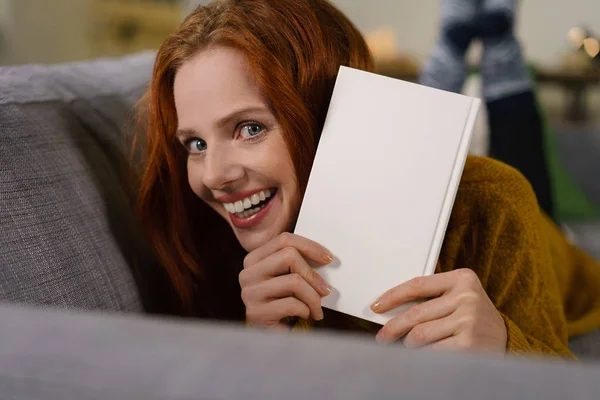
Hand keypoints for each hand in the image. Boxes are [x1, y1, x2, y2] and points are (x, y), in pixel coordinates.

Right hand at [239, 233, 332, 328]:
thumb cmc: (284, 303)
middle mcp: (247, 273)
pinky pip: (291, 304)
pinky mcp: (256, 313)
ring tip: (317, 308)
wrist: (271, 338)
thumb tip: (325, 255)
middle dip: (313, 274)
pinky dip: (305, 310)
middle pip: (289, 256)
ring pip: (293, 281)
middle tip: (325, 290)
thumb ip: (297, 262)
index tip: (328, 258)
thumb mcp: (287, 278)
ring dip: (313, 297)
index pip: (283, 240)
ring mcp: (249, 293)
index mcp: (253, 259)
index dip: (310, 246)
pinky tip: (306, 316)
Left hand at [371, 269, 506, 352]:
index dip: (392, 296)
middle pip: (415, 313)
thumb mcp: (457, 299)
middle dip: (393, 327)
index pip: (417, 285)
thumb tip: (389, 310)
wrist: (506, 341)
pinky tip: (424, 356)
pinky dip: (423, 356)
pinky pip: (431, 351)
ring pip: (420, 335)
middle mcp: (467, 296)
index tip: (377, 306)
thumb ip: (430, 299)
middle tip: (382, 337)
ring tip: (411, 346)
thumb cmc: (473, 319)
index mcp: (462, 278)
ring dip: (409, 344)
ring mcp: (469, 320)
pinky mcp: (469, 343)